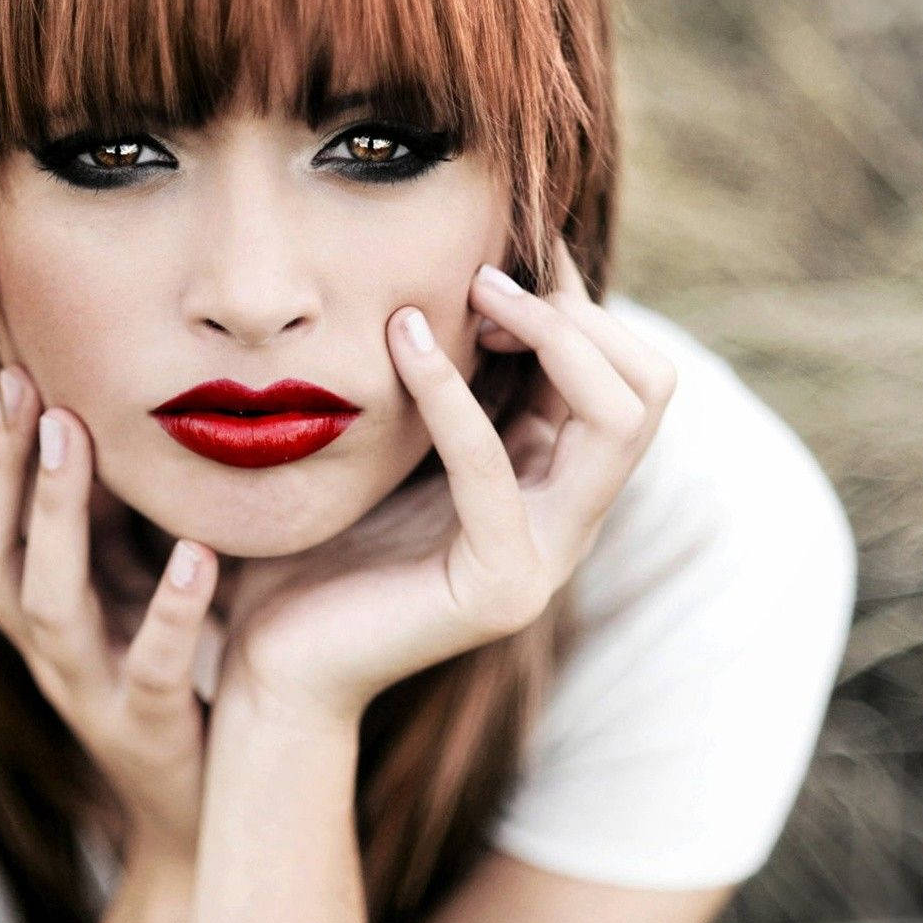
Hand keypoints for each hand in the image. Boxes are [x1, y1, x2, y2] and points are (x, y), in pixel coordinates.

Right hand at [0, 367, 222, 864]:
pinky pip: (153, 666)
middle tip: (23, 385)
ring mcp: (93, 693)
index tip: (11, 369)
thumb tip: (124, 405)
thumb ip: (125, 520)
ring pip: (47, 605)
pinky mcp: (152, 730)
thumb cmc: (177, 678)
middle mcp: (48, 653)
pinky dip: (172, 607)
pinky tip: (201, 554)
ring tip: (76, 434)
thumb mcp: (137, 591)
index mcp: (40, 615)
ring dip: (56, 514)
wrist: (215, 810)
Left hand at [216, 236, 679, 726]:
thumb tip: (466, 264)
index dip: (572, 302)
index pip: (626, 371)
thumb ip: (444, 375)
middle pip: (649, 389)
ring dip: (551, 336)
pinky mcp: (498, 586)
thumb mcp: (396, 435)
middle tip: (483, 283)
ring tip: (466, 294)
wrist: (273, 661)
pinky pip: (495, 467)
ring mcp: (545, 558)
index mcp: (552, 479)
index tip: (490, 261)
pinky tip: (400, 337)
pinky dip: (452, 392)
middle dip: (578, 317)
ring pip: (620, 423)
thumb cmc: (319, 540)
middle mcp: (568, 520)